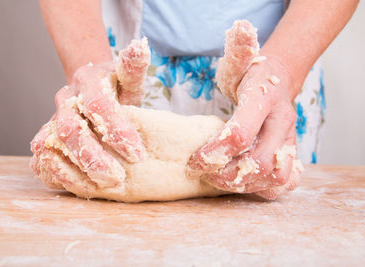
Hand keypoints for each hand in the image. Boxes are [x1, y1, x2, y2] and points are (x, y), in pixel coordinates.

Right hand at [30, 39, 149, 192]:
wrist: (88, 87)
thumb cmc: (114, 87)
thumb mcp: (127, 76)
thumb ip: (133, 66)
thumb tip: (141, 46)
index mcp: (88, 81)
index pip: (99, 106)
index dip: (117, 131)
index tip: (138, 154)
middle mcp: (65, 99)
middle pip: (70, 129)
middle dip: (93, 156)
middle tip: (116, 178)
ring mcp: (51, 119)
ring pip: (51, 145)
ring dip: (73, 170)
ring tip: (100, 187)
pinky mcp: (45, 137)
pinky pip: (41, 157)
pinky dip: (54, 173)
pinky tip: (77, 185)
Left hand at [188, 21, 301, 198]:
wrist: (280, 80)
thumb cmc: (253, 73)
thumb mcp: (241, 60)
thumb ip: (238, 49)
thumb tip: (240, 28)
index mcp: (264, 100)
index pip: (240, 134)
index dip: (213, 152)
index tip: (194, 160)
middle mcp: (281, 122)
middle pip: (259, 162)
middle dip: (227, 175)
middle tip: (206, 174)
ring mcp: (289, 139)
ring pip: (274, 175)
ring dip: (244, 184)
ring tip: (220, 180)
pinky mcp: (290, 151)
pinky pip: (285, 180)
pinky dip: (264, 188)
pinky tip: (243, 182)